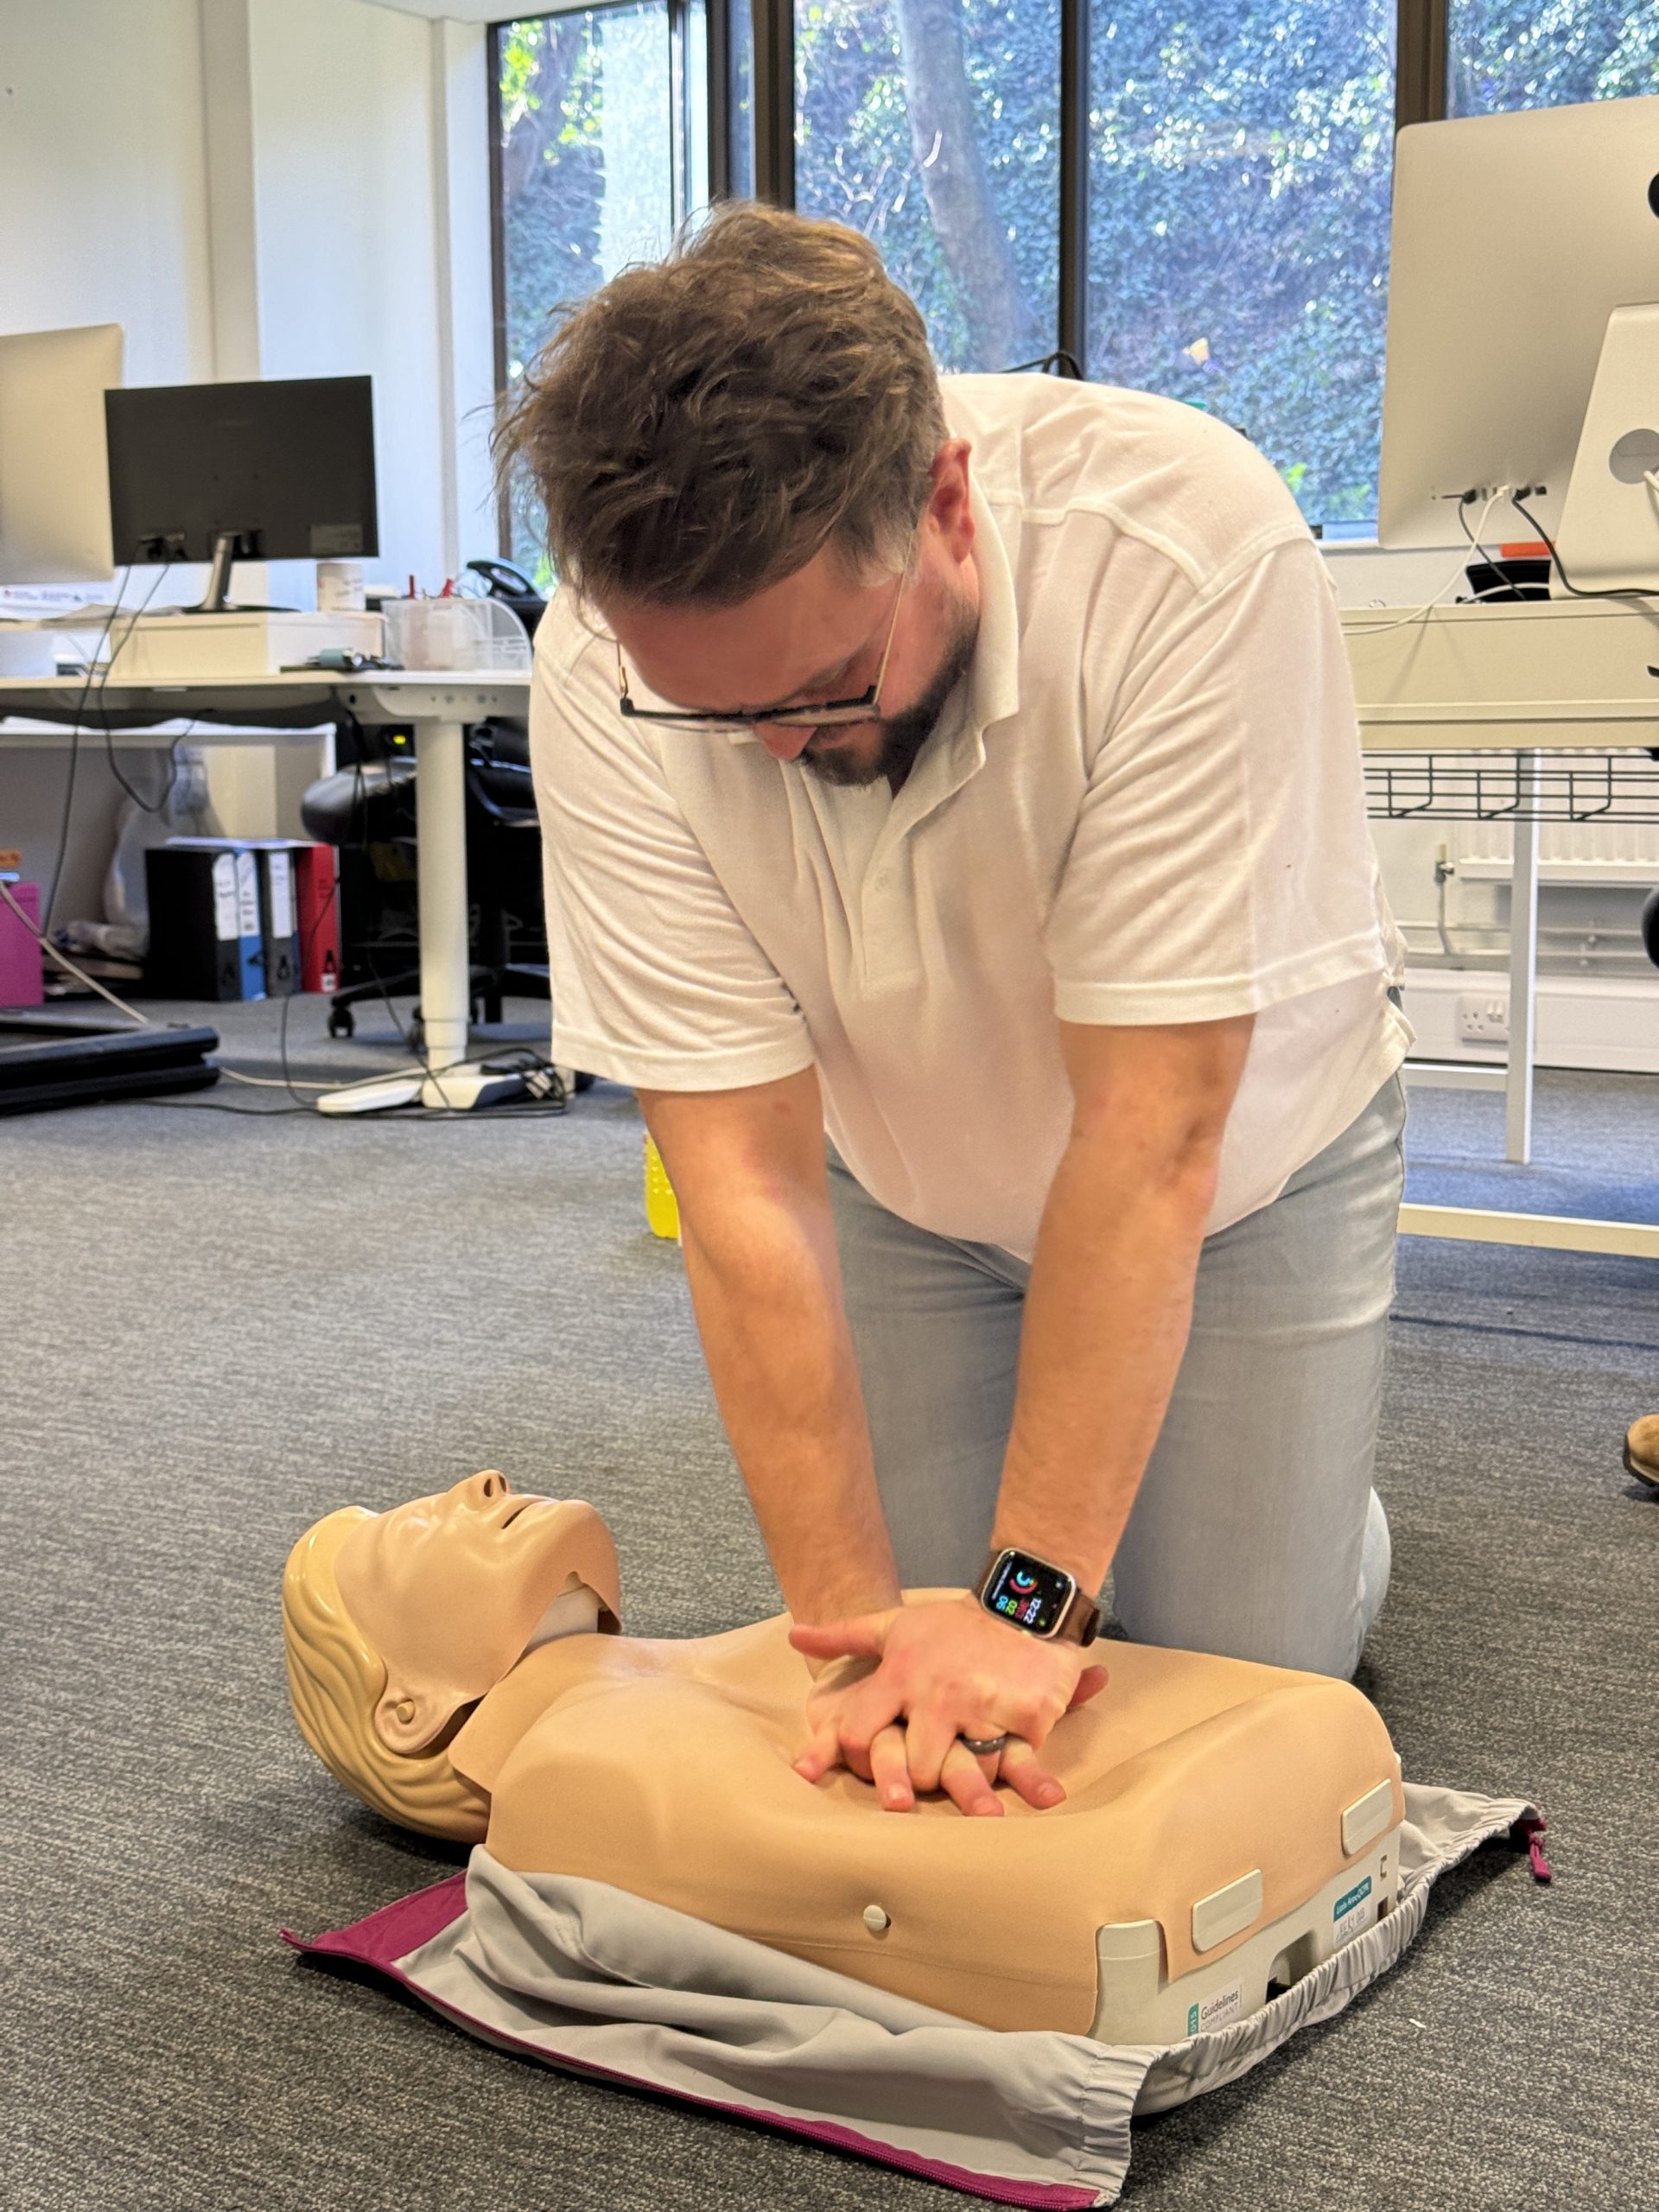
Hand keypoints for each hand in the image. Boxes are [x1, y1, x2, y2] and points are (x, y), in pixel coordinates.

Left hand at [789, 1595, 1108, 1816]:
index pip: (856, 1736)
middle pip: (916, 1771)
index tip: (874, 1764)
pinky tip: (1020, 1745)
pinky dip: (1020, 1759)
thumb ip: (844, 1636)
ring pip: (965, 1775)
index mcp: (900, 1674)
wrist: (1026, 1602)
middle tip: (937, 1768)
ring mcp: (981, 1706)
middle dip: (925, 1777)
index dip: (860, 1759)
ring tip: (980, 1760)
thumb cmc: (955, 1625)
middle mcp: (936, 1694)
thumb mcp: (897, 1625)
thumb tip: (794, 1636)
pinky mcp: (1025, 1716)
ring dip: (974, 1775)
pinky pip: (1016, 1762)